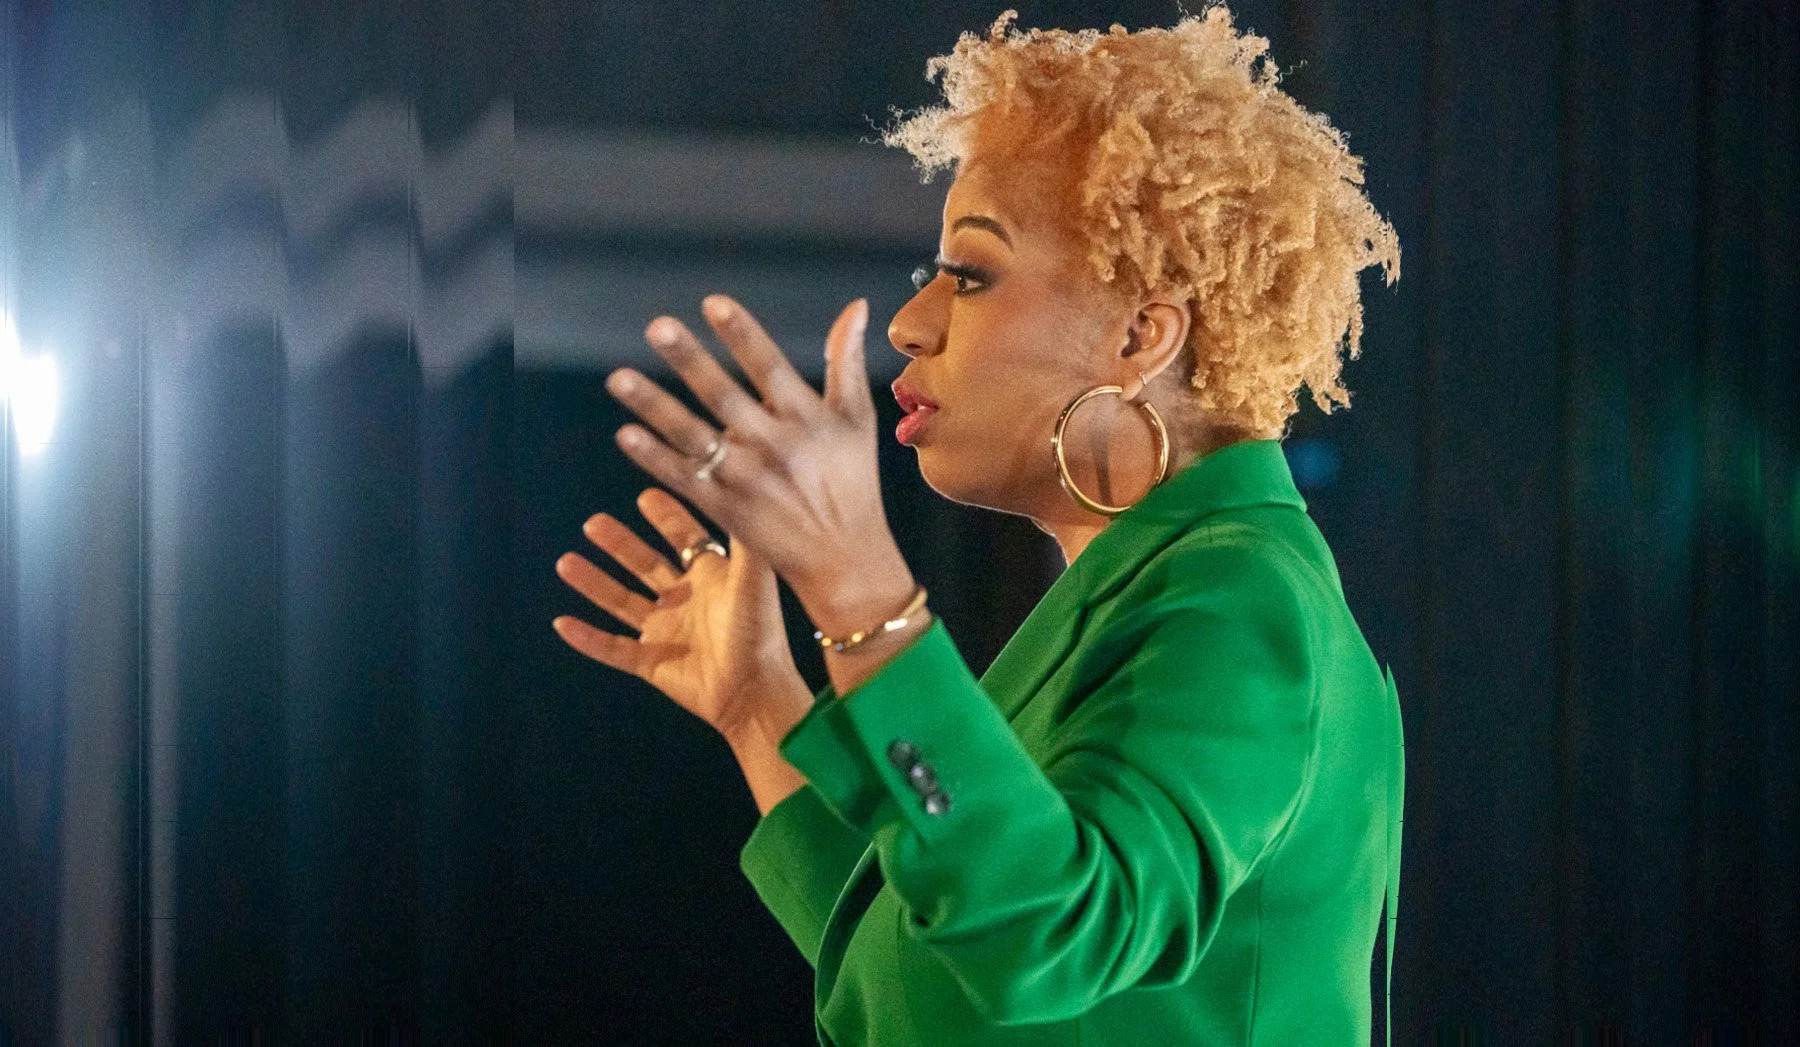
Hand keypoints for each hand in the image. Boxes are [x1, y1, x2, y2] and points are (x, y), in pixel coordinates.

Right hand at [552, 487, 805, 743]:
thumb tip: (742, 494)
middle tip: (593, 523)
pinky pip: (613, 649)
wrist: (754, 692)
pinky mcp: (652, 664)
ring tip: (566, 562)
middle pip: (645, 565)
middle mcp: (686, 602)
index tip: (646, 495)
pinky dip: (588, 639)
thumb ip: (745, 539)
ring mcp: (666, 632)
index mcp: (711, 579)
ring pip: (621, 602)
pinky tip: (562, 622)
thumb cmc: (760, 634)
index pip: (684, 540)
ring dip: (593, 583)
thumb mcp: (754, 579)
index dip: (666, 518)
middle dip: (619, 544)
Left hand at [604, 295, 916, 635]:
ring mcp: (747, 481)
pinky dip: (655, 459)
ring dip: (654, 407)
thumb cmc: (852, 479)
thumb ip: (847, 361)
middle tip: (658, 327)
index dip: (743, 336)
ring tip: (618, 378)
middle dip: (690, 361)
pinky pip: (684, 479)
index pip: (770, 368)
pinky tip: (626, 434)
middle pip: (724, 397)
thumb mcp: (857, 419)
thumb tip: (857, 304)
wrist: (844, 560)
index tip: (713, 304)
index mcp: (808, 419)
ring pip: (693, 437)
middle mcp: (776, 447)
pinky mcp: (726, 510)